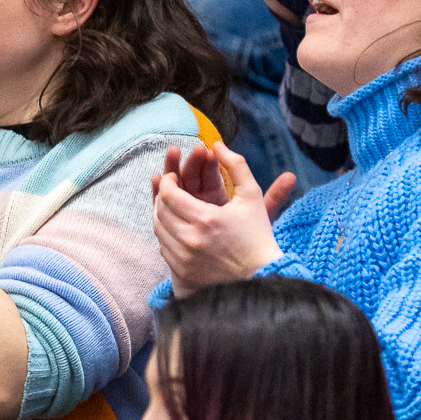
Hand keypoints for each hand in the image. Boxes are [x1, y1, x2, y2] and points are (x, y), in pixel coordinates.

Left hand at [152, 142, 284, 292]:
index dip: (167, 182)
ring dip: (160, 214)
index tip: (172, 176)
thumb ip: (235, 165)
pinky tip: (174, 226)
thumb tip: (216, 143)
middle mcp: (191, 240)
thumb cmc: (258, 235)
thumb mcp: (252, 196)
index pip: (170, 195)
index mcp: (206, 219)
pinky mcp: (183, 272)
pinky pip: (163, 248)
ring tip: (169, 204)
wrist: (261, 276)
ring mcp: (184, 259)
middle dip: (162, 196)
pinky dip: (165, 234)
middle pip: (160, 211)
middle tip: (169, 188)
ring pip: (159, 230)